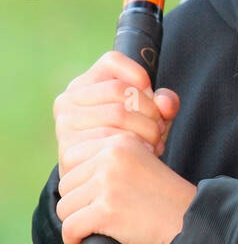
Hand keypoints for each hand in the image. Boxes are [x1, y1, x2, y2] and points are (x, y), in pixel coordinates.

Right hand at [53, 50, 180, 177]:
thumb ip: (163, 103)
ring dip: (147, 131)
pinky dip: (134, 149)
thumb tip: (166, 103)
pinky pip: (110, 141)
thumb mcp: (149, 117)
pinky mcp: (69, 151)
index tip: (151, 94)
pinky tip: (142, 158)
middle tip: (160, 129)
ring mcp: (65, 126)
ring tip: (155, 144)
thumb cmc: (129, 141)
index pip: (112, 61)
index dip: (139, 74)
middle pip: (120, 89)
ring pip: (118, 113)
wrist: (102, 182)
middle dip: (150, 110)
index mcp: (84, 85)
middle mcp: (68, 101)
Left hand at [56, 131, 197, 243]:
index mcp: (119, 142)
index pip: (71, 158)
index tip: (95, 198)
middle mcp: (111, 157)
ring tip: (99, 229)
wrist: (192, 224)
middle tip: (101, 217)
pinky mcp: (106, 210)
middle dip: (79, 205)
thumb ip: (108, 162)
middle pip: (66, 184)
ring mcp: (108, 183)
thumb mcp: (140, 165)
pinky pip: (70, 228)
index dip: (79, 183)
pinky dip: (74, 240)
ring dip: (78, 223)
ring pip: (65, 207)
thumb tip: (68, 175)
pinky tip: (88, 242)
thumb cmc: (166, 201)